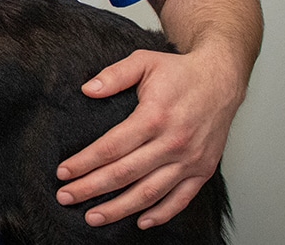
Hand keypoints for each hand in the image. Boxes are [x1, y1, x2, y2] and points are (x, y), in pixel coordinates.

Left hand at [55, 47, 244, 228]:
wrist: (221, 79)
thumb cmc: (179, 72)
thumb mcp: (143, 62)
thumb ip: (114, 75)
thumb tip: (87, 89)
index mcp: (154, 116)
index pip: (111, 147)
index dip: (84, 162)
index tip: (63, 173)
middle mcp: (173, 142)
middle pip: (124, 173)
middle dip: (91, 189)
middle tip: (66, 197)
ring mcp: (190, 159)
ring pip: (149, 192)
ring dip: (119, 208)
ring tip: (93, 217)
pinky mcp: (203, 170)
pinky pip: (181, 199)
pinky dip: (161, 214)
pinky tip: (139, 221)